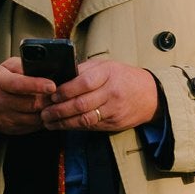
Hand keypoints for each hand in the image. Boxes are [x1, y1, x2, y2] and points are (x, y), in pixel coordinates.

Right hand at [0, 57, 53, 135]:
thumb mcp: (7, 68)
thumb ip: (23, 66)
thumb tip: (43, 68)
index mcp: (0, 83)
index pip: (19, 85)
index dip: (37, 85)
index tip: (52, 86)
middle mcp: (1, 102)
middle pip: (31, 104)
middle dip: (48, 100)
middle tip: (59, 95)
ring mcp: (6, 118)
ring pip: (34, 118)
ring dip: (47, 111)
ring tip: (53, 103)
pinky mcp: (12, 129)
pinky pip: (33, 127)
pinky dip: (42, 120)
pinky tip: (45, 112)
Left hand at [40, 60, 159, 134]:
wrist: (150, 95)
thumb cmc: (123, 77)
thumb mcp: (106, 66)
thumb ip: (84, 70)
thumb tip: (59, 76)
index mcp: (108, 74)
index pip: (84, 83)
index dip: (65, 91)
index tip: (51, 95)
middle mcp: (112, 93)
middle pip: (82, 104)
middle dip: (59, 110)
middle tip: (44, 112)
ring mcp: (114, 110)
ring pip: (85, 119)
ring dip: (63, 122)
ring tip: (48, 122)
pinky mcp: (114, 124)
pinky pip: (91, 127)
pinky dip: (75, 127)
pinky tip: (63, 125)